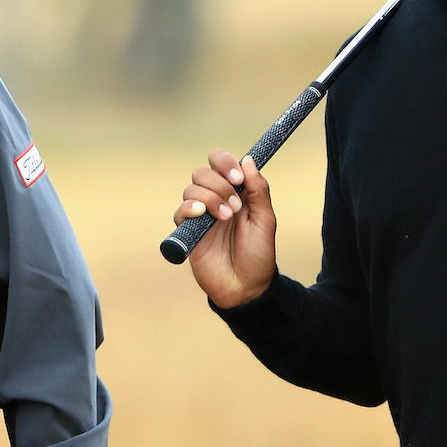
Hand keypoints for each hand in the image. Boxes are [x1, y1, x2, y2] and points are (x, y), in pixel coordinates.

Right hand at [174, 149, 276, 307]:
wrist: (246, 286)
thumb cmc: (258, 254)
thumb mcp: (265, 220)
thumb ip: (258, 190)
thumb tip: (248, 160)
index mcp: (234, 192)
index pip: (219, 162)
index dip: (225, 162)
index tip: (238, 178)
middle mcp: (214, 199)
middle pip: (202, 172)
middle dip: (219, 184)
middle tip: (236, 206)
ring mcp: (200, 216)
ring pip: (191, 189)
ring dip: (210, 198)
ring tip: (226, 218)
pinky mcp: (188, 232)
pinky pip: (180, 211)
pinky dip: (189, 208)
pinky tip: (203, 215)